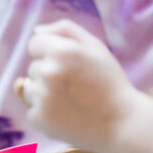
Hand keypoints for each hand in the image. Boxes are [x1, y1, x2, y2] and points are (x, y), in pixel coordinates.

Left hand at [18, 20, 148, 152]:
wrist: (123, 122)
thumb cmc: (110, 82)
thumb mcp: (95, 47)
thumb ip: (65, 30)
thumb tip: (36, 31)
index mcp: (61, 51)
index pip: (34, 44)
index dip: (50, 53)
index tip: (68, 64)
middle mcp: (48, 72)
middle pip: (33, 68)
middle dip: (49, 74)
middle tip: (77, 85)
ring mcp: (43, 97)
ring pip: (30, 89)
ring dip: (44, 93)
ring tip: (72, 101)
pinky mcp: (40, 118)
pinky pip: (32, 110)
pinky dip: (45, 114)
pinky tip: (67, 115)